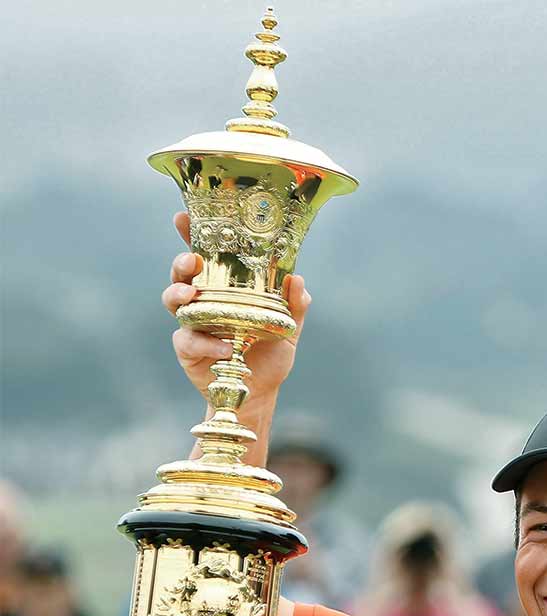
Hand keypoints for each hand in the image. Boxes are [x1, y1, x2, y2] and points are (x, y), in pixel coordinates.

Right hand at [161, 212, 312, 407]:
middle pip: (183, 274)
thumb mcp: (288, 328)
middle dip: (181, 263)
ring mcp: (193, 324)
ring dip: (178, 294)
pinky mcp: (188, 350)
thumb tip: (297, 281)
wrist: (260, 392)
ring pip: (174, 301)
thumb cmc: (270, 354)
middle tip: (191, 261)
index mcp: (225, 288)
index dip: (192, 234)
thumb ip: (295, 306)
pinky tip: (224, 348)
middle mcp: (204, 301)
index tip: (183, 217)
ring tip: (190, 295)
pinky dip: (205, 343)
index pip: (206, 255)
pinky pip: (189, 340)